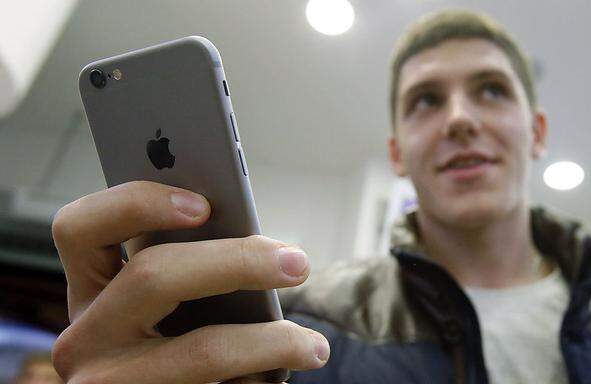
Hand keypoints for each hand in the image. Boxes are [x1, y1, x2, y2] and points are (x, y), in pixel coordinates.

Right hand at [51, 181, 328, 382]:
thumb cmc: (177, 352)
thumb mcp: (165, 312)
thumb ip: (187, 274)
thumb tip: (258, 245)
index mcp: (89, 294)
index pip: (78, 228)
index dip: (137, 204)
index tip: (204, 204)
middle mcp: (83, 340)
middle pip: (152, 275)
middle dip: (238, 261)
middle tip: (297, 263)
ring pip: (203, 350)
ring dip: (272, 341)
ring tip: (313, 345)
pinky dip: (260, 380)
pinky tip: (278, 378)